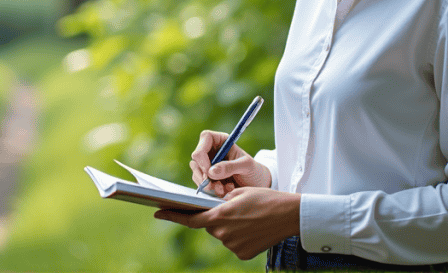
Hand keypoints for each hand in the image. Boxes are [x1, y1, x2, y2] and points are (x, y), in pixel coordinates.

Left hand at [155, 187, 300, 259]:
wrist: (289, 215)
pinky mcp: (243, 254)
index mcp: (219, 216)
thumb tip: (211, 210)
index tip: (158, 212)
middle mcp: (223, 234)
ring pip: (222, 234)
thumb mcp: (238, 193)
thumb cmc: (264, 198)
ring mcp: (233, 247)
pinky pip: (234, 244)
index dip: (172, 215)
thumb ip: (219, 202)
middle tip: (233, 209)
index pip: (189, 219)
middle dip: (216, 217)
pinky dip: (239, 236)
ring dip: (229, 226)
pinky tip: (252, 228)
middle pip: (210, 225)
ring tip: (248, 217)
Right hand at [190, 130, 271, 196]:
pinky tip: (225, 191)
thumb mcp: (246, 166)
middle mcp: (212, 151)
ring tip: (224, 190)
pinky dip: (212, 190)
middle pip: (197, 157)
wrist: (257, 186)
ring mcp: (208, 165)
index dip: (203, 151)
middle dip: (203, 174)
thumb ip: (230, 167)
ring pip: (197, 172)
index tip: (208, 169)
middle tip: (213, 185)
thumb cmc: (254, 171)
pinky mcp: (208, 178)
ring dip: (208, 184)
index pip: (205, 137)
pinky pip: (202, 184)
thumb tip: (211, 172)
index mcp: (222, 141)